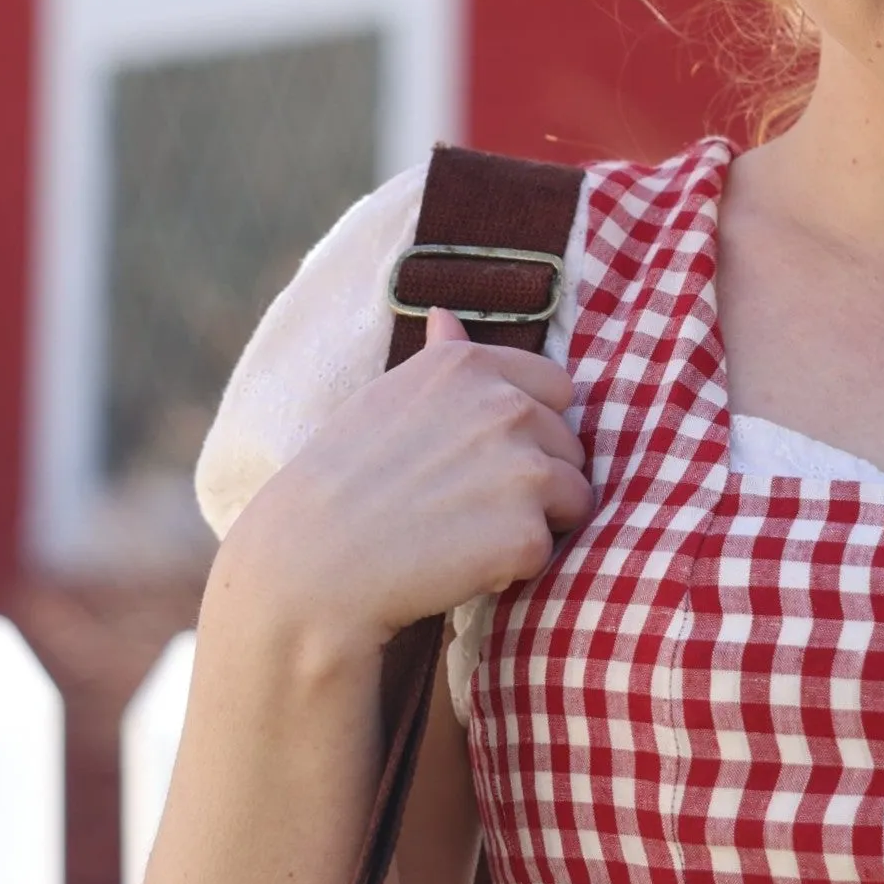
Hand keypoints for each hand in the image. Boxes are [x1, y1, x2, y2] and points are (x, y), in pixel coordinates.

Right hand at [220, 306, 592, 655]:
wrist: (310, 561)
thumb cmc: (341, 480)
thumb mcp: (386, 397)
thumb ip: (438, 359)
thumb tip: (449, 317)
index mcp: (471, 366)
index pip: (556, 389)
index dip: (531, 428)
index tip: (488, 457)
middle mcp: (506, 406)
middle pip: (569, 446)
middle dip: (537, 477)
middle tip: (466, 506)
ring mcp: (523, 470)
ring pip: (573, 498)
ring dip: (535, 521)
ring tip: (465, 534)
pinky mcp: (526, 535)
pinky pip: (547, 551)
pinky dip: (513, 567)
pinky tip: (458, 563)